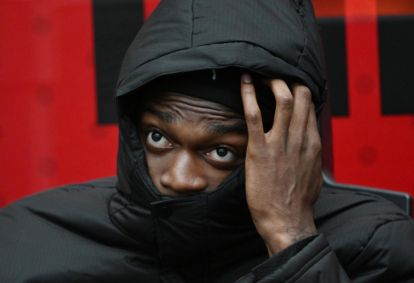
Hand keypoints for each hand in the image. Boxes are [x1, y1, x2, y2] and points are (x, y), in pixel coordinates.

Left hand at [240, 73, 322, 254]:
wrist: (286, 220)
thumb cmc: (298, 201)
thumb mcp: (313, 174)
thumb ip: (310, 154)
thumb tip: (308, 143)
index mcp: (312, 142)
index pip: (310, 105)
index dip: (298, 90)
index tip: (286, 85)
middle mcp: (300, 138)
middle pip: (300, 95)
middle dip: (286, 80)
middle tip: (271, 77)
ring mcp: (280, 143)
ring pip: (282, 99)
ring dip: (270, 82)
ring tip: (259, 77)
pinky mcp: (260, 150)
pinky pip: (254, 115)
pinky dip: (248, 95)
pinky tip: (243, 83)